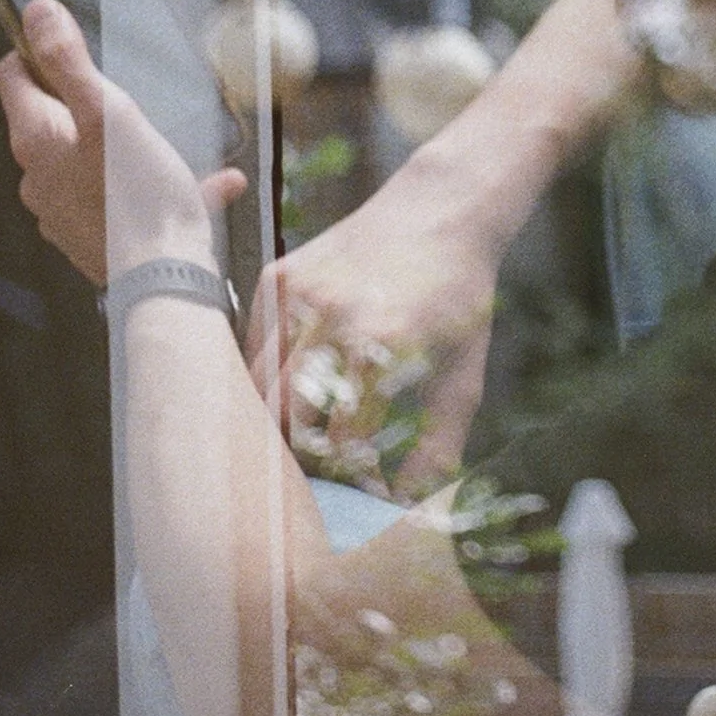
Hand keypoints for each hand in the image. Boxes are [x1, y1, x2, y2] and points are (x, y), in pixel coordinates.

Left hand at [0, 0, 247, 284]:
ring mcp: (65, 213)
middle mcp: (39, 179)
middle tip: (129, 100)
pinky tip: (210, 185)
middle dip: (87, 104)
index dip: (37, 53)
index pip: (13, 77)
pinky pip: (124, 203)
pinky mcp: (96, 240)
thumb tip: (37, 12)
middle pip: (51, 121)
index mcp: (36, 142)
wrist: (164, 279)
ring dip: (126, 150)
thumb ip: (71, 62)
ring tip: (172, 148)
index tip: (71, 48)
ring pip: (90, 164)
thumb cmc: (138, 195)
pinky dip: (155, 189)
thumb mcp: (110, 112)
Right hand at [249, 185, 501, 500]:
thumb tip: (407, 505)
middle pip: (281, 415)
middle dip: (289, 454)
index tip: (352, 489)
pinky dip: (260, 372)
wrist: (441, 210)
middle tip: (306, 475)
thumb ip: (439, 444)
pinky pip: (251, 342)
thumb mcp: (464, 373)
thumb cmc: (459, 299)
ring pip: (253, 381)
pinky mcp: (277, 276)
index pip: (339, 440)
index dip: (341, 475)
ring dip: (266, 417)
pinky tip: (287, 386)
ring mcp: (299, 293)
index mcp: (384, 345)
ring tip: (288, 442)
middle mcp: (333, 317)